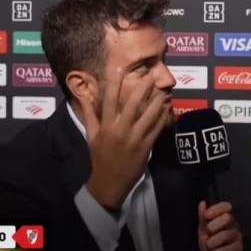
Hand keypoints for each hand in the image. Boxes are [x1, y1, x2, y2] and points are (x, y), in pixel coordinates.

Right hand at [81, 67, 170, 209]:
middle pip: (132, 104)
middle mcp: (119, 130)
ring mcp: (134, 139)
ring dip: (157, 102)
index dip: (115, 83)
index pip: (109, 100)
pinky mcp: (146, 147)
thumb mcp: (92, 135)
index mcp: (105, 126)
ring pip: (148, 115)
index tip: (120, 68)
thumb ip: (89, 114)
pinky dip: (163, 118)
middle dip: (143, 88)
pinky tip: (167, 108)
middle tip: (151, 76)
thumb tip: (83, 96)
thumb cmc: (99, 156)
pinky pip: (156, 129)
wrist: (109, 182)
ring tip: (164, 91)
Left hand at [197, 201, 242, 250]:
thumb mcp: (203, 230)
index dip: (218, 208)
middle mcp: (233, 224)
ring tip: (208, 246)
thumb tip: (202, 203)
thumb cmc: (209, 241)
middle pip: (228, 218)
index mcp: (225, 217)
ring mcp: (237, 236)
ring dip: (213, 241)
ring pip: (226, 234)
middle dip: (215, 225)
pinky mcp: (238, 248)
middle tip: (208, 231)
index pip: (227, 206)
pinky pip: (229, 249)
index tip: (207, 215)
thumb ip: (203, 218)